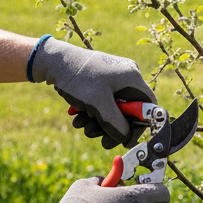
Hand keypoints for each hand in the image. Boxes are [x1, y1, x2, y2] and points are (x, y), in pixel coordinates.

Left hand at [31, 38, 156, 147]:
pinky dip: (92, 113)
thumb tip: (126, 138)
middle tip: (101, 141)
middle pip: (129, 111)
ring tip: (81, 125)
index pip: (148, 106)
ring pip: (113, 109)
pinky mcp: (102, 81)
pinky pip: (103, 102)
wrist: (54, 61)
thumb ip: (115, 123)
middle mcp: (127, 77)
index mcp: (132, 78)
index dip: (139, 126)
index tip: (126, 141)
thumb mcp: (98, 104)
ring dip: (98, 122)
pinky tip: (78, 117)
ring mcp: (114, 79)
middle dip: (112, 126)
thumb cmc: (79, 78)